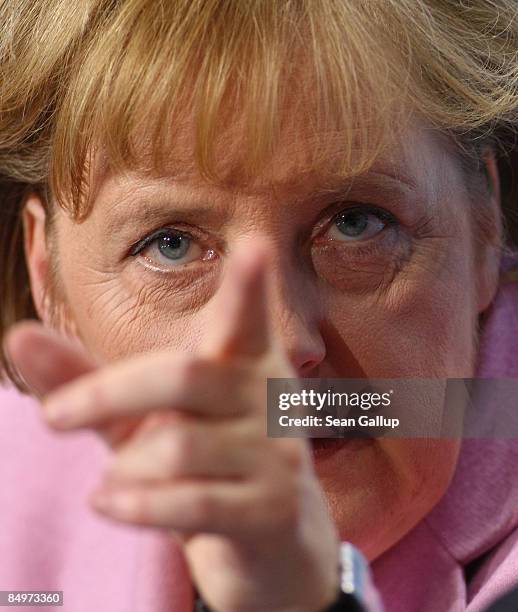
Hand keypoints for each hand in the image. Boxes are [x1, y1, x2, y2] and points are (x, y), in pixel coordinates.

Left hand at [5, 242, 339, 611]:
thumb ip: (89, 379)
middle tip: (51, 416)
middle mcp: (269, 398)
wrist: (269, 538)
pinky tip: (109, 503)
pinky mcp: (273, 510)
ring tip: (117, 477)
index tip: (254, 245)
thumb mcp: (142, 417)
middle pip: (185, 375)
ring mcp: (277, 454)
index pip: (247, 319)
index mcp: (243, 363)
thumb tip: (18, 336)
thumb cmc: (201, 460)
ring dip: (127, 468)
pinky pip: (192, 504)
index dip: (249, 286)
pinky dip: (135, 507)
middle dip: (107, 394)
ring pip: (178, 449)